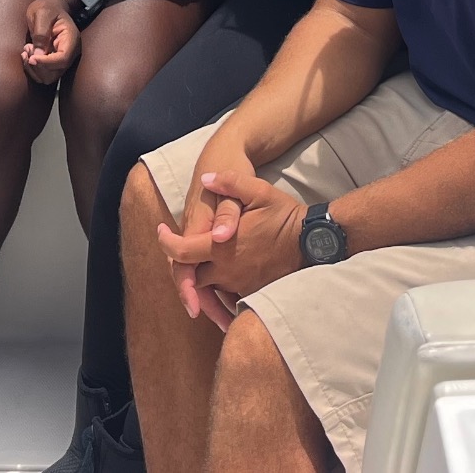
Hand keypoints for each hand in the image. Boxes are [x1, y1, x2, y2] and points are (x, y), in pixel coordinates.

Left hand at [20, 0, 82, 85]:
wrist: (51, 6)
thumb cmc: (47, 7)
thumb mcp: (41, 13)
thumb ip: (41, 33)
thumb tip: (38, 55)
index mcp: (70, 38)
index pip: (63, 59)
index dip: (46, 62)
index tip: (31, 58)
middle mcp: (70, 52)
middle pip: (56, 72)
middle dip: (38, 66)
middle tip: (27, 50)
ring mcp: (62, 58)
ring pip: (49, 77)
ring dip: (34, 68)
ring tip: (26, 51)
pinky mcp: (53, 61)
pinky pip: (44, 74)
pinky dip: (33, 69)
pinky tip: (27, 54)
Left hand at [157, 168, 304, 326]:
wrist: (313, 243)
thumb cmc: (284, 216)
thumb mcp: (259, 191)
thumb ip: (230, 183)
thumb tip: (206, 179)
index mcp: (221, 247)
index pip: (181, 252)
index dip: (166, 243)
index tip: (161, 231)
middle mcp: (226, 270)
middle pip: (191, 275)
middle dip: (183, 265)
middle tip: (179, 251)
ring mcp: (239, 284)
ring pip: (209, 287)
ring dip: (201, 277)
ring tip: (197, 265)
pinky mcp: (252, 292)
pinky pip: (228, 296)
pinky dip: (220, 289)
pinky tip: (221, 278)